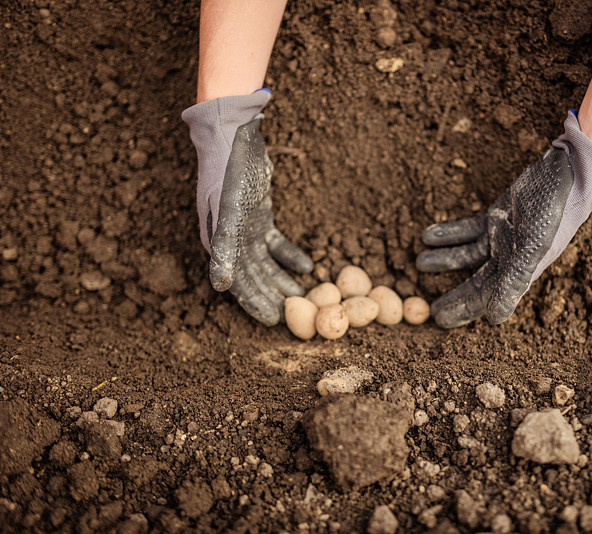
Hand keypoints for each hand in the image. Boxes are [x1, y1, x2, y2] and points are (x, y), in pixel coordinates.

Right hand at [183, 92, 311, 324]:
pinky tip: (307, 266)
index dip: (254, 302)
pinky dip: (289, 255)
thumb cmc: (229, 173)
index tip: (273, 322)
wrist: (234, 137)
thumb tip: (220, 287)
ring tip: (303, 297)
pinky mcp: (260, 217)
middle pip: (253, 277)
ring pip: (265, 263)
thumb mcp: (228, 210)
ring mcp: (245, 228)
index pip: (237, 282)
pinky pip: (275, 244)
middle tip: (294, 317)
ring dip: (282, 280)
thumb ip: (224, 248)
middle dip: (271, 297)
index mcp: (217, 243)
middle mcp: (229, 240)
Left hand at [417, 112, 591, 327]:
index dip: (463, 310)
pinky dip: (449, 235)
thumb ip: (513, 282)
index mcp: (519, 272)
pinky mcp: (496, 218)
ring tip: (419, 263)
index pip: (487, 298)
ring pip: (467, 256)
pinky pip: (468, 232)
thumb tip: (494, 319)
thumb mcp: (532, 249)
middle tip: (426, 308)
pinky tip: (427, 236)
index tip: (438, 319)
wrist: (565, 174)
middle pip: (475, 282)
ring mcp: (501, 238)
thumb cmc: (553, 213)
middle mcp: (510, 259)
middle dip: (452, 295)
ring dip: (444, 260)